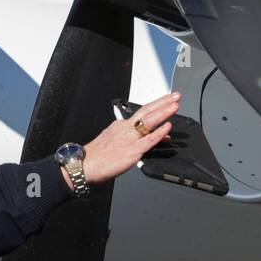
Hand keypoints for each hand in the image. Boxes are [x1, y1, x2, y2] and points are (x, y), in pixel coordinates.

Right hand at [62, 92, 180, 188]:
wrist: (85, 164)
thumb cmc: (97, 156)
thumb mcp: (114, 142)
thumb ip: (133, 140)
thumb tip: (146, 140)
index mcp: (121, 126)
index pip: (142, 114)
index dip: (156, 107)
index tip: (166, 102)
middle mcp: (126, 128)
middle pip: (147, 111)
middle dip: (162, 102)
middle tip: (175, 96)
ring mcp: (130, 138)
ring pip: (149, 122)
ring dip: (164, 112)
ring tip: (175, 105)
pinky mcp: (132, 151)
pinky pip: (149, 140)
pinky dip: (159, 133)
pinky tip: (167, 127)